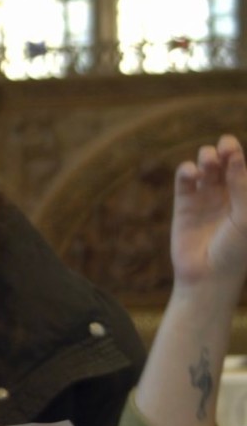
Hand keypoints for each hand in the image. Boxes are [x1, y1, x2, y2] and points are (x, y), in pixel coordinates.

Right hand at [170, 134, 246, 288]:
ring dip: (207, 158)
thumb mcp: (246, 216)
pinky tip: (191, 173)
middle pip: (226, 162)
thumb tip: (233, 156)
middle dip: (225, 151)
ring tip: (207, 162)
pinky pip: (185, 180)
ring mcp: (206, 199)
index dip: (238, 155)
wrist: (209, 275)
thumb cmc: (236, 249)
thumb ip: (241, 185)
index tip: (233, 152)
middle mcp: (229, 195)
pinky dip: (186, 171)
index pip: (244, 168)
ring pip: (206, 168)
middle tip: (223, 149)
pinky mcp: (184, 205)